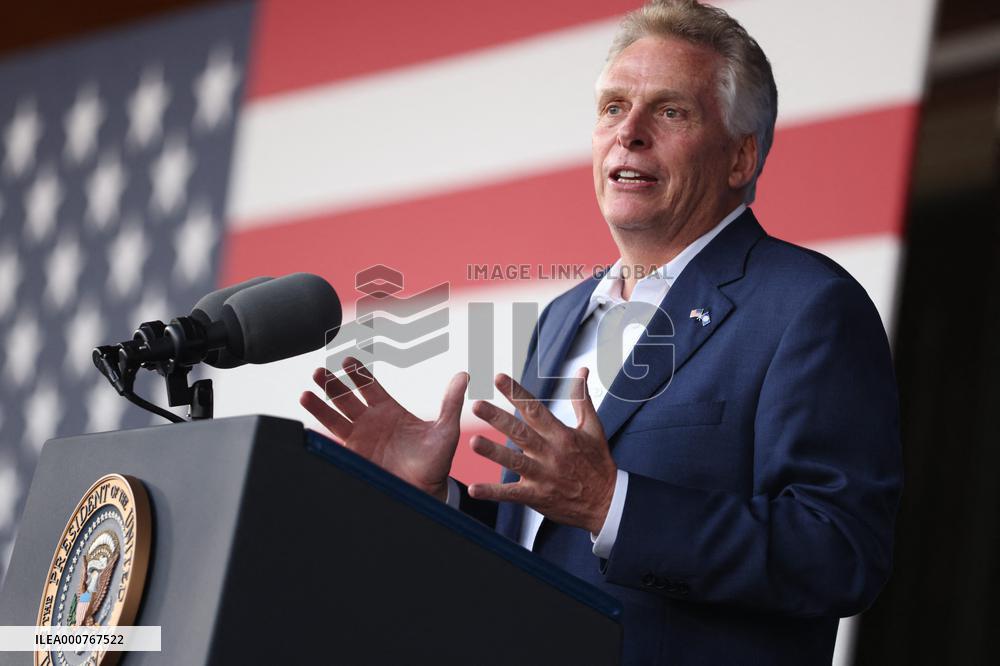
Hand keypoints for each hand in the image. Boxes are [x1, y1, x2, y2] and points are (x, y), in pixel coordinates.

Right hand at [299, 357, 467, 500]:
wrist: (425, 492)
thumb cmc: (436, 461)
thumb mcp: (445, 429)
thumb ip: (449, 402)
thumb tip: (463, 375)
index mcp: (389, 410)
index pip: (368, 385)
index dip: (357, 373)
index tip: (347, 360)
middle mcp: (370, 420)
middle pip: (346, 396)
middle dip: (333, 383)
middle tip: (320, 371)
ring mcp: (360, 437)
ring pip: (334, 415)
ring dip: (320, 403)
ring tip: (306, 392)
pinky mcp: (353, 454)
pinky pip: (332, 439)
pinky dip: (318, 430)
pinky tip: (306, 423)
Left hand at [468, 368, 616, 533]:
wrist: (607, 502)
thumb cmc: (598, 463)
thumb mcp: (593, 428)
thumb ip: (581, 398)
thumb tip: (581, 371)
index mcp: (561, 435)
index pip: (535, 409)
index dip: (516, 393)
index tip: (498, 378)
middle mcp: (550, 453)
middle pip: (520, 433)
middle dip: (497, 418)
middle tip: (477, 405)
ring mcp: (543, 476)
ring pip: (514, 461)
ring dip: (493, 452)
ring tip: (473, 441)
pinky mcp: (537, 496)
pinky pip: (511, 494)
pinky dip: (492, 492)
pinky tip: (474, 489)